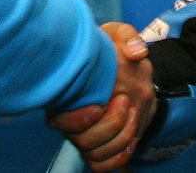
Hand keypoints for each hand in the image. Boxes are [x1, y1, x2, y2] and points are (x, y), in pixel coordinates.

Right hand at [46, 22, 155, 171]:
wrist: (128, 72)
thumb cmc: (114, 53)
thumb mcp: (119, 35)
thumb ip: (127, 37)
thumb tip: (136, 52)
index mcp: (66, 98)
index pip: (59, 122)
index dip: (78, 119)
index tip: (100, 104)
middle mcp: (72, 123)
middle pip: (82, 142)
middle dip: (110, 125)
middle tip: (126, 101)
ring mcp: (86, 138)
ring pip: (96, 154)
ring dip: (120, 138)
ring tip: (134, 114)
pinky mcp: (102, 148)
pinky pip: (104, 166)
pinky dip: (119, 158)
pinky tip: (133, 140)